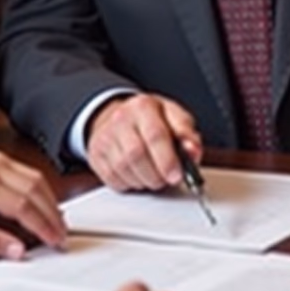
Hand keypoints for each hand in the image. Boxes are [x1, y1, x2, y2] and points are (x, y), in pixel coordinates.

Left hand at [0, 151, 66, 258]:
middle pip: (36, 189)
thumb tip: (19, 250)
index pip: (25, 205)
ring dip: (50, 203)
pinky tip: (44, 208)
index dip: (44, 226)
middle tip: (62, 237)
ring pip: (37, 180)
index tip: (55, 242)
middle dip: (52, 215)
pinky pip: (29, 176)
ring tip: (57, 226)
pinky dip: (41, 193)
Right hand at [86, 93, 201, 191]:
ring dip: (144, 180)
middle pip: (137, 155)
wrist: (121, 117)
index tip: (176, 175)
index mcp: (143, 106)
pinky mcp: (96, 155)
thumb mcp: (174, 117)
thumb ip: (186, 133)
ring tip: (154, 175)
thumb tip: (193, 152)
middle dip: (156, 174)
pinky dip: (130, 184)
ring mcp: (105, 137)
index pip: (155, 135)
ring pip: (124, 169)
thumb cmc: (152, 119)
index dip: (167, 160)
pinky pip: (113, 179)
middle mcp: (120, 119)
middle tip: (167, 179)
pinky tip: (139, 175)